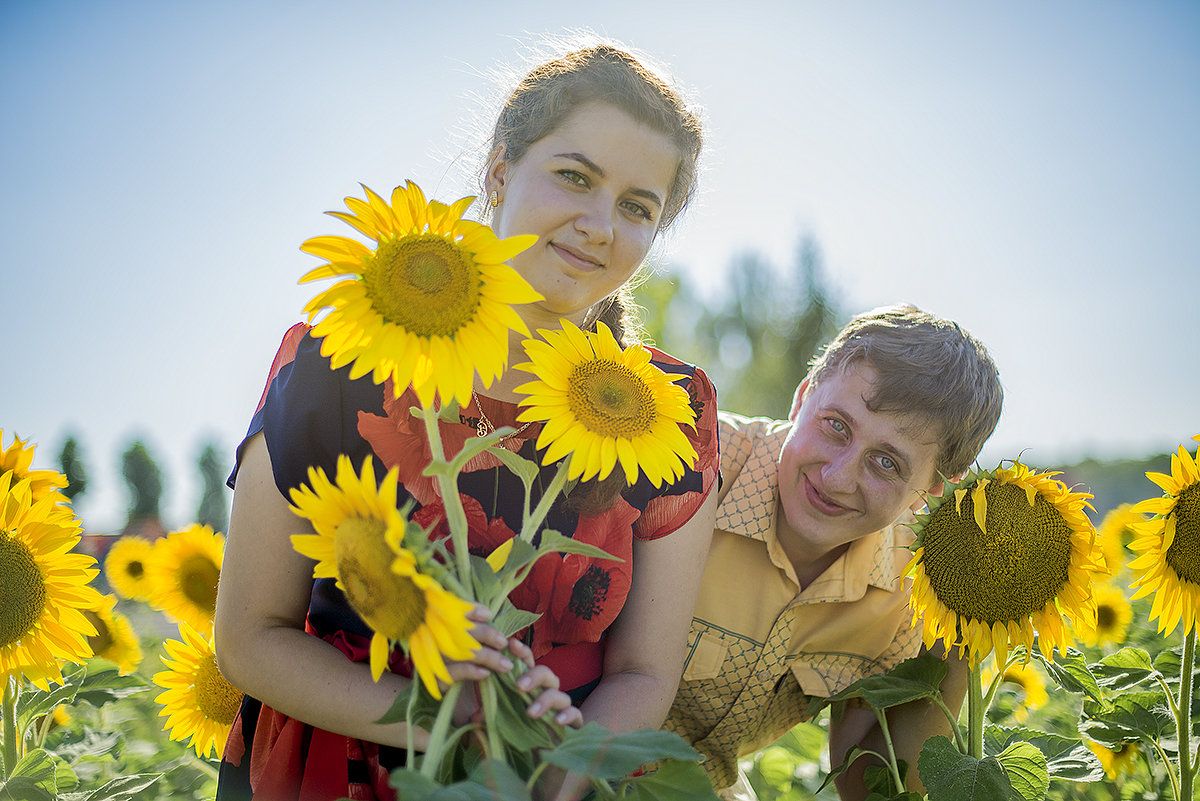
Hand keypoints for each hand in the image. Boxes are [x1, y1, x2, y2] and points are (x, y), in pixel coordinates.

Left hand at [443, 607, 580, 727]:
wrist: (535, 767)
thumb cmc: (514, 738)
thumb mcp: (493, 725)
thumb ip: (485, 715)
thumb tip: (476, 713)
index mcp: (528, 688)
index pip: (527, 662)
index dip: (521, 651)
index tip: (510, 645)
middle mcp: (545, 694)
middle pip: (546, 673)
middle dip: (533, 676)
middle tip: (518, 686)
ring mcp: (560, 709)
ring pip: (560, 694)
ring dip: (545, 699)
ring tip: (530, 713)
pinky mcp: (571, 726)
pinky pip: (575, 715)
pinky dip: (568, 715)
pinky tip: (557, 721)